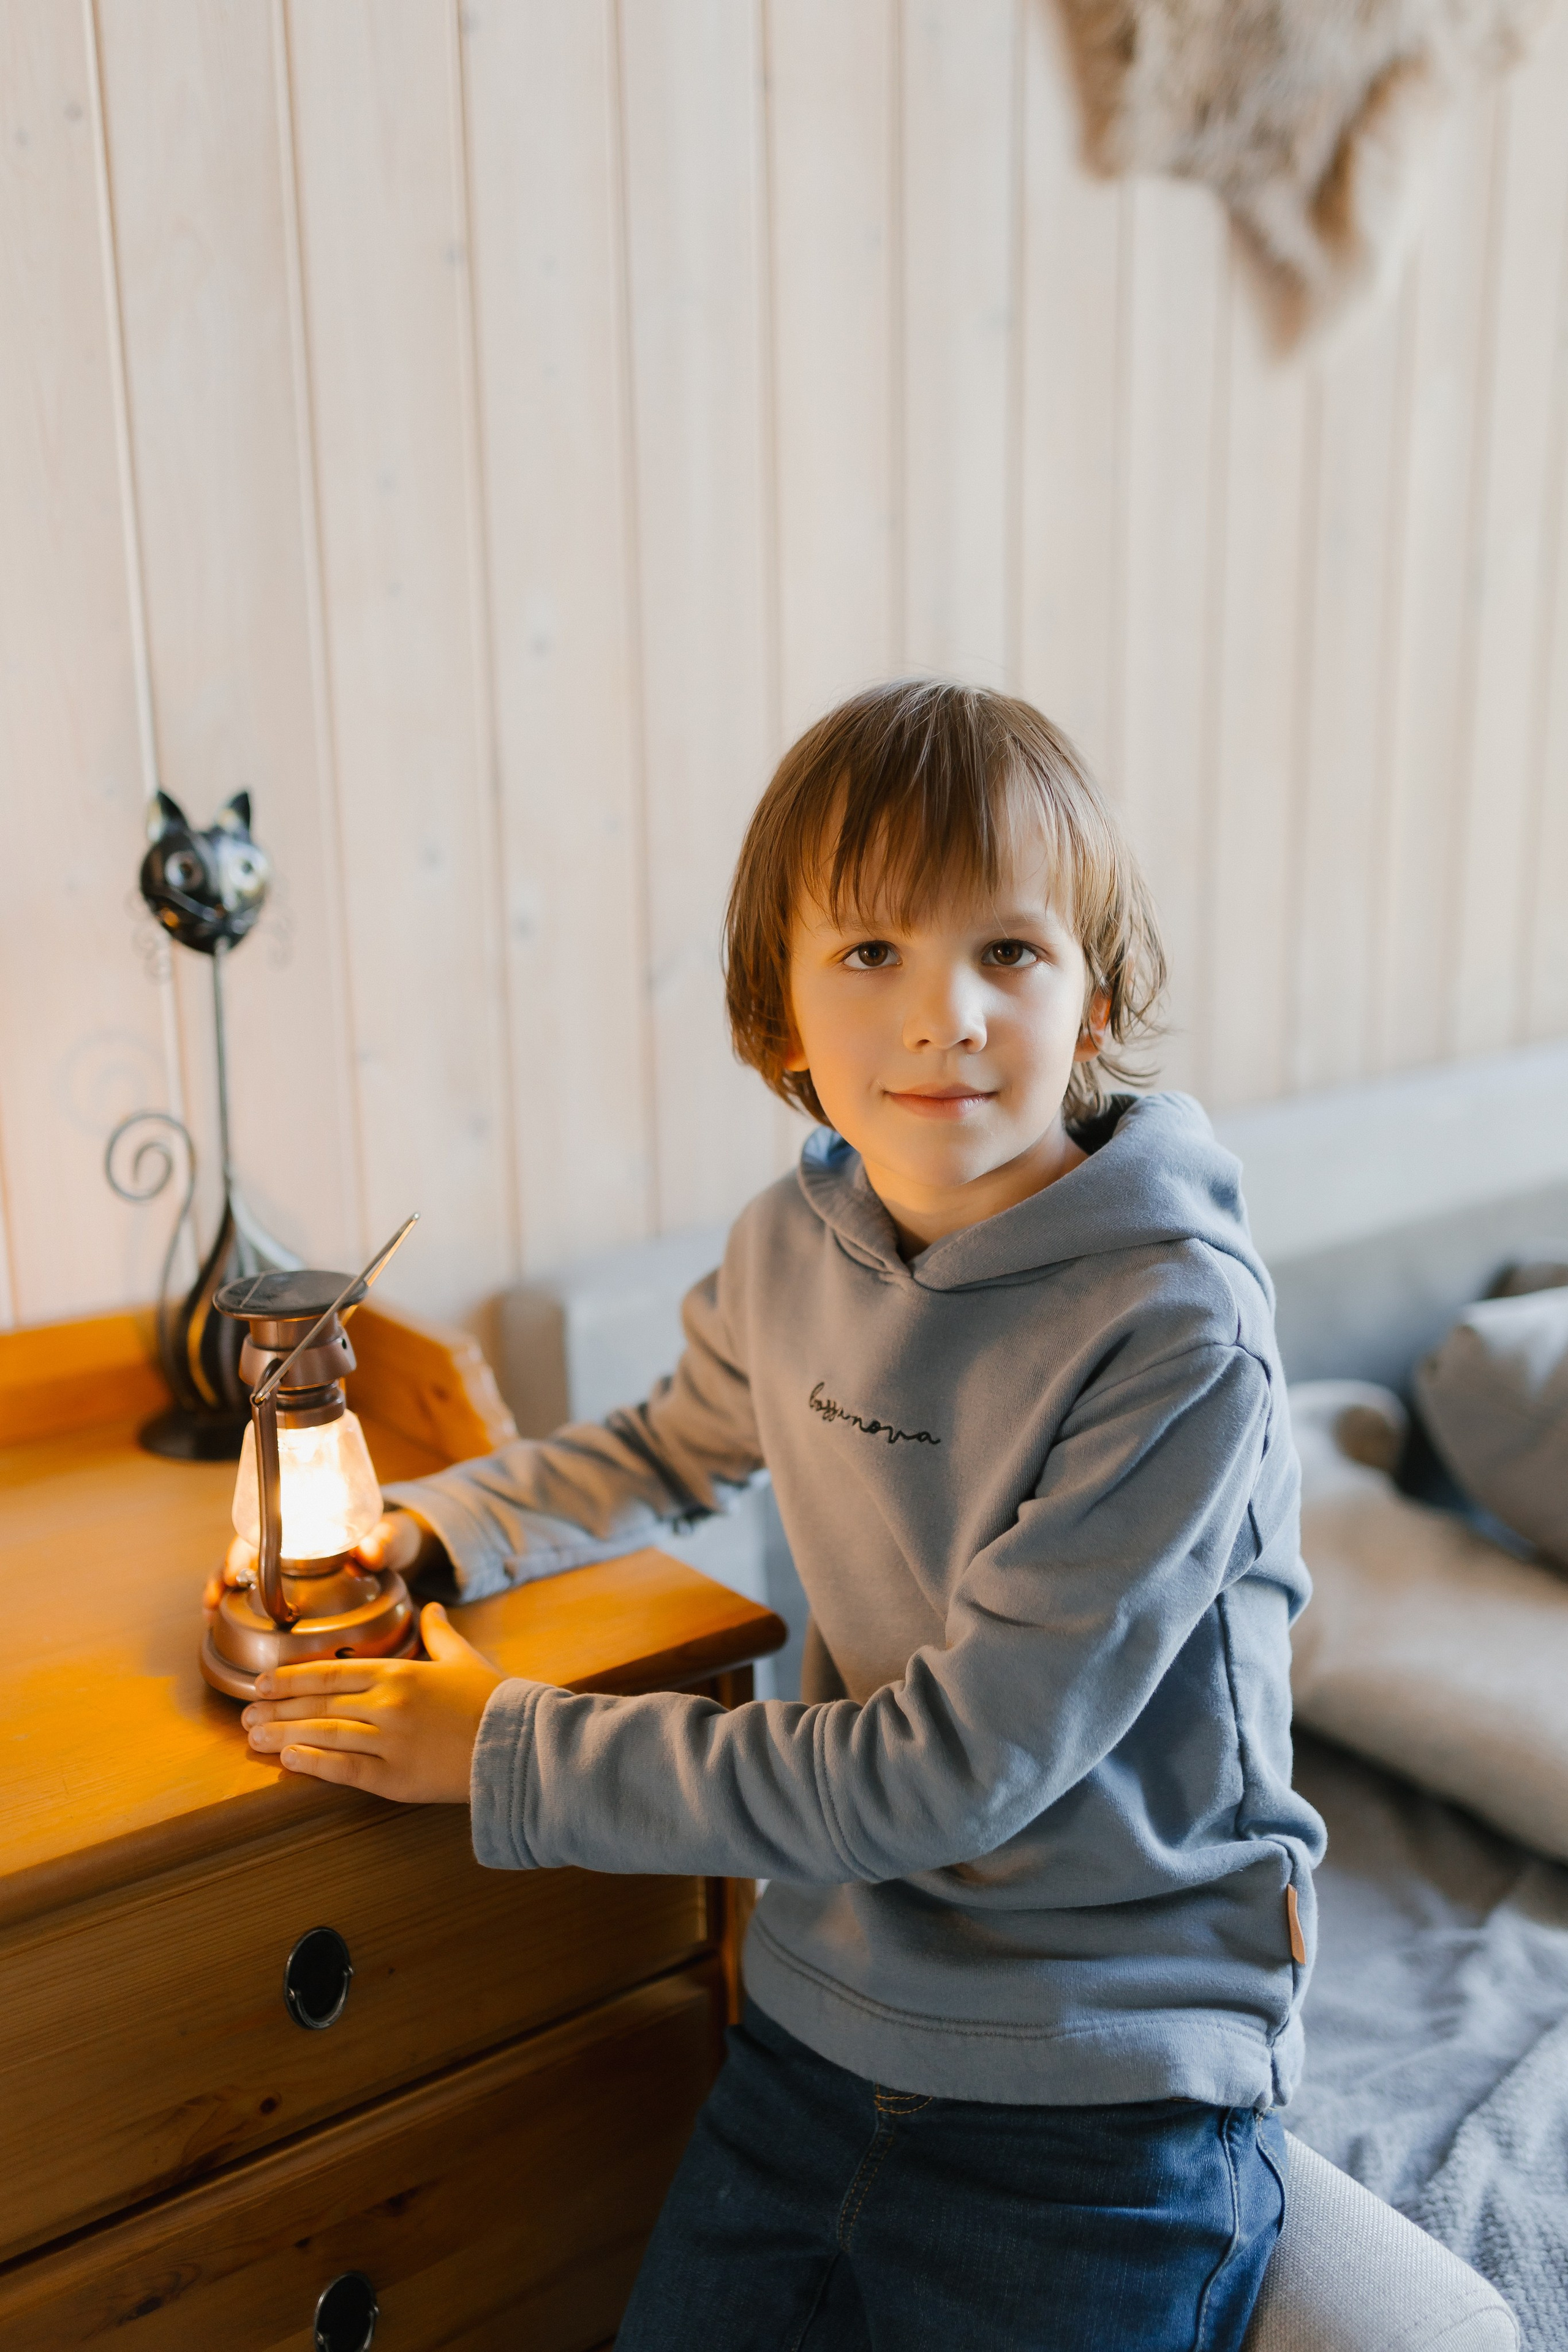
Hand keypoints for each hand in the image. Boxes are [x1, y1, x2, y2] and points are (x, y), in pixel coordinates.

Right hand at [202, 1510, 422, 1616]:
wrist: (397, 1551)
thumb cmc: (389, 1538)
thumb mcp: (391, 1539)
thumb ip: (384, 1544)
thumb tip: (371, 1552)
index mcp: (311, 1523)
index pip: (265, 1529)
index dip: (243, 1549)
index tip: (232, 1570)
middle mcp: (292, 1542)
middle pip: (244, 1553)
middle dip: (221, 1573)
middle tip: (212, 1599)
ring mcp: (288, 1565)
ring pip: (244, 1574)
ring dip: (222, 1591)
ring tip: (209, 1616)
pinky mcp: (291, 1587)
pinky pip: (256, 1592)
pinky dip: (236, 1605)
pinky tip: (222, 1624)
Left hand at [239, 1603, 503, 1802]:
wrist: (521, 1745)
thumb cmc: (493, 1699)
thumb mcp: (464, 1659)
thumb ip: (440, 1634)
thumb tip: (432, 1609)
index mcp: (399, 1673)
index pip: (330, 1673)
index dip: (291, 1678)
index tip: (262, 1682)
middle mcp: (387, 1704)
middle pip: (318, 1704)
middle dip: (276, 1708)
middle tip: (245, 1712)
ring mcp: (389, 1742)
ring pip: (323, 1735)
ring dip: (283, 1735)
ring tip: (254, 1737)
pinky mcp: (396, 1778)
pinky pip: (344, 1769)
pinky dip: (312, 1764)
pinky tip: (288, 1760)